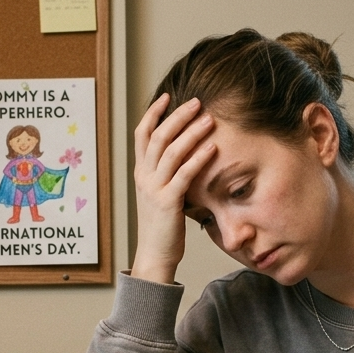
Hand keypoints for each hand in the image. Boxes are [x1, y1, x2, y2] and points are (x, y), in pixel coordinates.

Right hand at [129, 94, 217, 283]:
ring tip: (209, 119)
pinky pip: (184, 175)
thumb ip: (166, 174)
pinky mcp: (168, 202)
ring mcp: (154, 189)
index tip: (167, 97)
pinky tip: (212, 148)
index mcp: (141, 173)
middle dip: (177, 116)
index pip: (141, 135)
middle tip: (197, 102)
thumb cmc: (162, 226)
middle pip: (157, 137)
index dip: (153, 113)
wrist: (155, 255)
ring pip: (170, 152)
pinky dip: (198, 159)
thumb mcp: (159, 194)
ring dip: (191, 133)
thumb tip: (183, 154)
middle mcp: (144, 177)